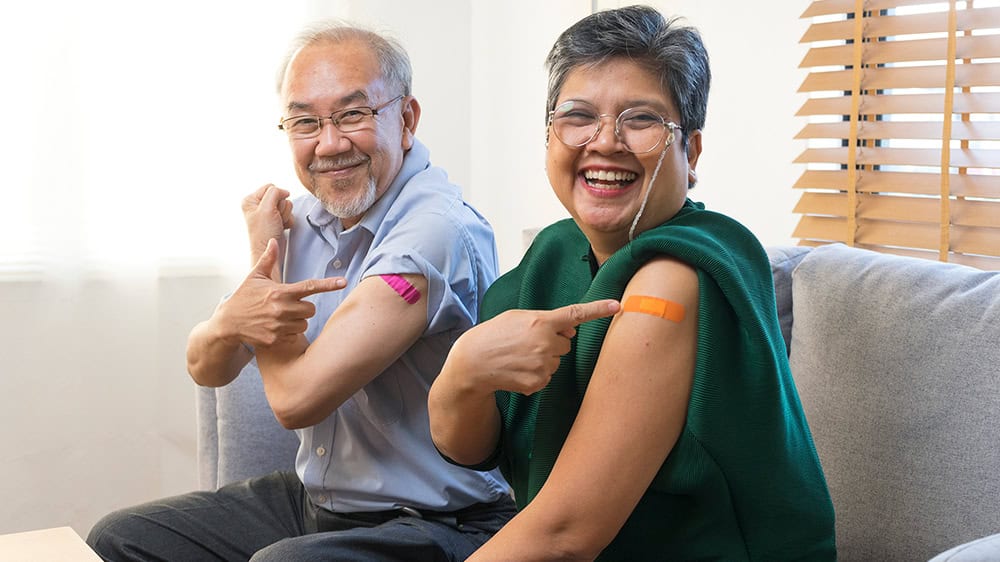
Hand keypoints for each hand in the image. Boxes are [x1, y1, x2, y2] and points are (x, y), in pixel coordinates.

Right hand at [218, 239, 345, 347]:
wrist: (227, 323)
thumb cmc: (243, 297)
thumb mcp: (255, 277)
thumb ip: (268, 260)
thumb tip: (273, 242)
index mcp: (280, 292)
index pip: (309, 286)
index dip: (328, 284)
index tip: (343, 282)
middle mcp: (281, 309)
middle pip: (311, 309)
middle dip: (304, 308)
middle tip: (289, 306)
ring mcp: (278, 326)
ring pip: (304, 324)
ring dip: (297, 321)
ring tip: (281, 317)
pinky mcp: (275, 339)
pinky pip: (294, 336)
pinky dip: (288, 333)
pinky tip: (275, 328)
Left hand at [242, 184, 293, 261]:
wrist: (270, 252)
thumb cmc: (264, 233)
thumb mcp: (266, 208)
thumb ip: (275, 193)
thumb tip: (285, 191)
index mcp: (250, 200)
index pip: (271, 187)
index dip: (276, 198)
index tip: (271, 211)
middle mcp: (258, 205)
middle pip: (280, 196)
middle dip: (281, 208)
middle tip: (274, 219)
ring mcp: (268, 213)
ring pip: (286, 204)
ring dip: (285, 215)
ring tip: (277, 224)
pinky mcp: (277, 219)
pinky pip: (289, 214)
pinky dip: (288, 221)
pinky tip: (281, 227)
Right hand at [452, 300, 619, 394]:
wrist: (473, 363)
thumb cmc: (494, 335)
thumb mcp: (517, 317)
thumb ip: (546, 320)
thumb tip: (570, 332)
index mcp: (541, 322)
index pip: (575, 314)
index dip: (598, 310)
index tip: (617, 306)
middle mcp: (545, 343)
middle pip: (566, 344)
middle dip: (552, 342)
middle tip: (527, 342)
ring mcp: (542, 365)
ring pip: (557, 361)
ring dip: (543, 359)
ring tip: (519, 356)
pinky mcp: (538, 383)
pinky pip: (547, 377)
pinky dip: (536, 374)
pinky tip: (518, 370)